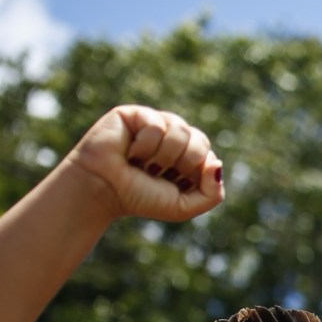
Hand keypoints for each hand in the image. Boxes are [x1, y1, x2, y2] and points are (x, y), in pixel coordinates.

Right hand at [62, 105, 224, 222]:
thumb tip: (217, 163)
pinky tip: (130, 152)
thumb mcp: (184, 206)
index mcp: (188, 157)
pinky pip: (156, 126)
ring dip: (162, 157)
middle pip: (199, 141)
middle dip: (181, 164)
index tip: (171, 184)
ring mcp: (157, 124)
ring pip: (181, 131)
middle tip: (157, 173)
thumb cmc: (141, 198)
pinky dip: (144, 146)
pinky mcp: (137, 114)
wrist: (104, 190)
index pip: (208, 156)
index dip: (192, 174)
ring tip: (142, 163)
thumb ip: (212, 194)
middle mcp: (175, 137)